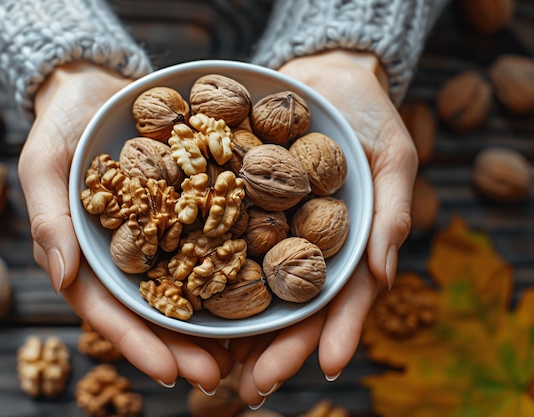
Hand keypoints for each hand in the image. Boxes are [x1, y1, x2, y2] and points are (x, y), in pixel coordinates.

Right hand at [18, 62, 232, 391]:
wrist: (99, 84)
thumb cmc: (61, 124)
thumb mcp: (43, 164)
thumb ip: (49, 219)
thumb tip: (59, 278)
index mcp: (87, 255)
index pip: (109, 309)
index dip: (137, 343)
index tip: (169, 374)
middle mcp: (126, 254)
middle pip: (154, 309)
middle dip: (183, 346)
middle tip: (218, 376)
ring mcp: (159, 234)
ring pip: (185, 286)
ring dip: (211, 322)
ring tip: (244, 353)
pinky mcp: (186, 209)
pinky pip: (208, 241)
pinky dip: (227, 268)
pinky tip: (256, 289)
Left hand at [229, 50, 416, 406]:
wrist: (322, 76)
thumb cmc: (367, 115)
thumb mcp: (391, 158)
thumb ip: (389, 214)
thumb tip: (385, 276)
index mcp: (348, 247)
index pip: (345, 299)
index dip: (337, 333)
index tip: (325, 368)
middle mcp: (308, 249)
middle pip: (293, 310)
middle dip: (275, 352)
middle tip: (249, 390)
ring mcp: (274, 234)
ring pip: (255, 294)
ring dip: (237, 336)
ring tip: (214, 372)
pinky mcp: (241, 213)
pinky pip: (224, 250)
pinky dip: (209, 283)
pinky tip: (188, 311)